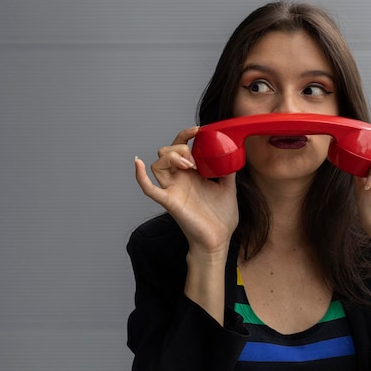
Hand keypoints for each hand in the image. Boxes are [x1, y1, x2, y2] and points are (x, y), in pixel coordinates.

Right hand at [135, 126, 238, 254]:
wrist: (219, 240)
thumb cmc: (221, 218)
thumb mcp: (229, 187)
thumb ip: (228, 170)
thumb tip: (232, 153)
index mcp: (192, 174)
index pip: (182, 147)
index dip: (186, 135)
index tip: (198, 130)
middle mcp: (180, 179)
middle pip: (167, 152)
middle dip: (180, 147)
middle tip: (195, 159)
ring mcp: (173, 189)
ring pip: (157, 165)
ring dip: (170, 158)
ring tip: (187, 164)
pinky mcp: (170, 202)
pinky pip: (149, 189)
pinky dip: (140, 176)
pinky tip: (138, 164)